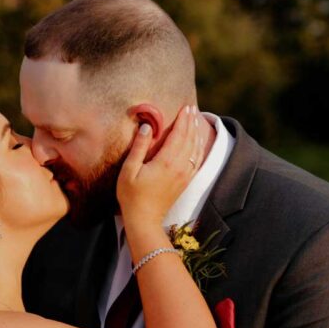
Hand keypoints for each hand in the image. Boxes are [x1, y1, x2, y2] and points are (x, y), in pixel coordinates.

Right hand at [117, 105, 203, 226]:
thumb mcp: (129, 170)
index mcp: (166, 161)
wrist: (144, 220)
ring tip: (196, 119)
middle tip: (192, 108)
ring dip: (196, 133)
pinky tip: (198, 142)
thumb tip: (148, 127)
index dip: (183, 120)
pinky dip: (199, 148)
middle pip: (189, 139)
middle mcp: (179, 167)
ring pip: (195, 149)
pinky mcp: (185, 181)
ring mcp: (184, 175)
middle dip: (191, 122)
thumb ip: (139, 147)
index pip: (179, 134)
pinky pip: (197, 161)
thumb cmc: (132, 196)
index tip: (186, 107)